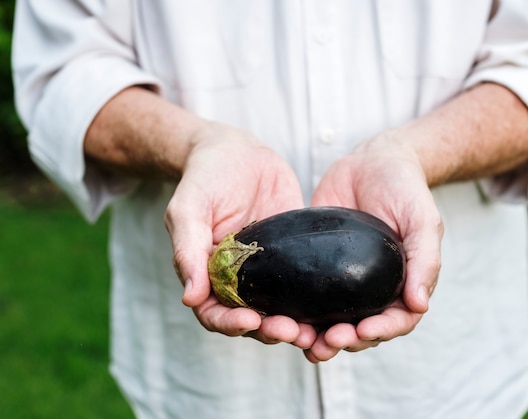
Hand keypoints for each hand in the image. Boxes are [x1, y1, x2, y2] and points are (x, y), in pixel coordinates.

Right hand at [164, 122, 316, 348]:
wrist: (238, 150)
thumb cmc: (205, 177)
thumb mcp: (189, 208)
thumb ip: (187, 250)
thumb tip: (190, 298)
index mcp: (207, 274)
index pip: (215, 312)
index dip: (230, 323)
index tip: (251, 321)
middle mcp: (237, 279)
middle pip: (251, 320)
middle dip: (270, 330)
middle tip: (293, 331)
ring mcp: (267, 270)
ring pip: (279, 309)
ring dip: (295, 325)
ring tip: (314, 331)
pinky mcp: (293, 257)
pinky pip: (303, 285)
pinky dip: (314, 302)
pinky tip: (332, 308)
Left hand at [306, 130, 443, 361]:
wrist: (373, 161)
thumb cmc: (405, 189)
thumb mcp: (423, 220)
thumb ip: (425, 260)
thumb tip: (419, 305)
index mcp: (404, 284)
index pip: (397, 320)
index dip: (381, 332)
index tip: (362, 332)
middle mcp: (375, 289)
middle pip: (362, 329)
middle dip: (345, 340)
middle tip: (326, 343)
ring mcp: (345, 281)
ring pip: (333, 320)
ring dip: (319, 336)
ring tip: (302, 341)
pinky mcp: (319, 268)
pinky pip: (308, 296)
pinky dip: (297, 312)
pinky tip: (281, 318)